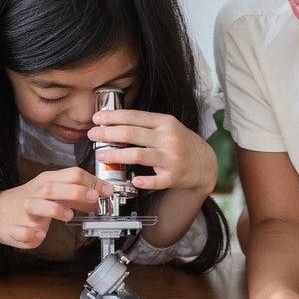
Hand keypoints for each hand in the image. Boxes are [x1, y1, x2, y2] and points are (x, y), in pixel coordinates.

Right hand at [0, 167, 113, 248]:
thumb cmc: (30, 200)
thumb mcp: (55, 193)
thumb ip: (77, 195)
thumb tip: (99, 197)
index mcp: (48, 182)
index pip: (71, 175)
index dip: (91, 182)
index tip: (107, 191)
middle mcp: (36, 193)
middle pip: (54, 187)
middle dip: (76, 191)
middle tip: (94, 197)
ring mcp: (25, 210)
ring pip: (37, 204)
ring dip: (54, 209)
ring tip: (68, 215)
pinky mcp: (15, 228)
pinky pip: (21, 230)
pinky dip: (30, 233)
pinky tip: (39, 235)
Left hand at [88, 109, 216, 193]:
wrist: (205, 163)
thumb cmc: (179, 143)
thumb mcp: (166, 127)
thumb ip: (144, 125)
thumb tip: (113, 122)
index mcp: (164, 123)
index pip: (134, 116)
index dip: (113, 117)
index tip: (96, 118)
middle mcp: (168, 138)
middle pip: (132, 134)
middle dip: (108, 134)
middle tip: (92, 135)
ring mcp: (171, 158)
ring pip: (138, 155)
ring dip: (116, 155)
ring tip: (101, 155)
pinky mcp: (174, 177)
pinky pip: (157, 180)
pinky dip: (144, 181)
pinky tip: (132, 181)